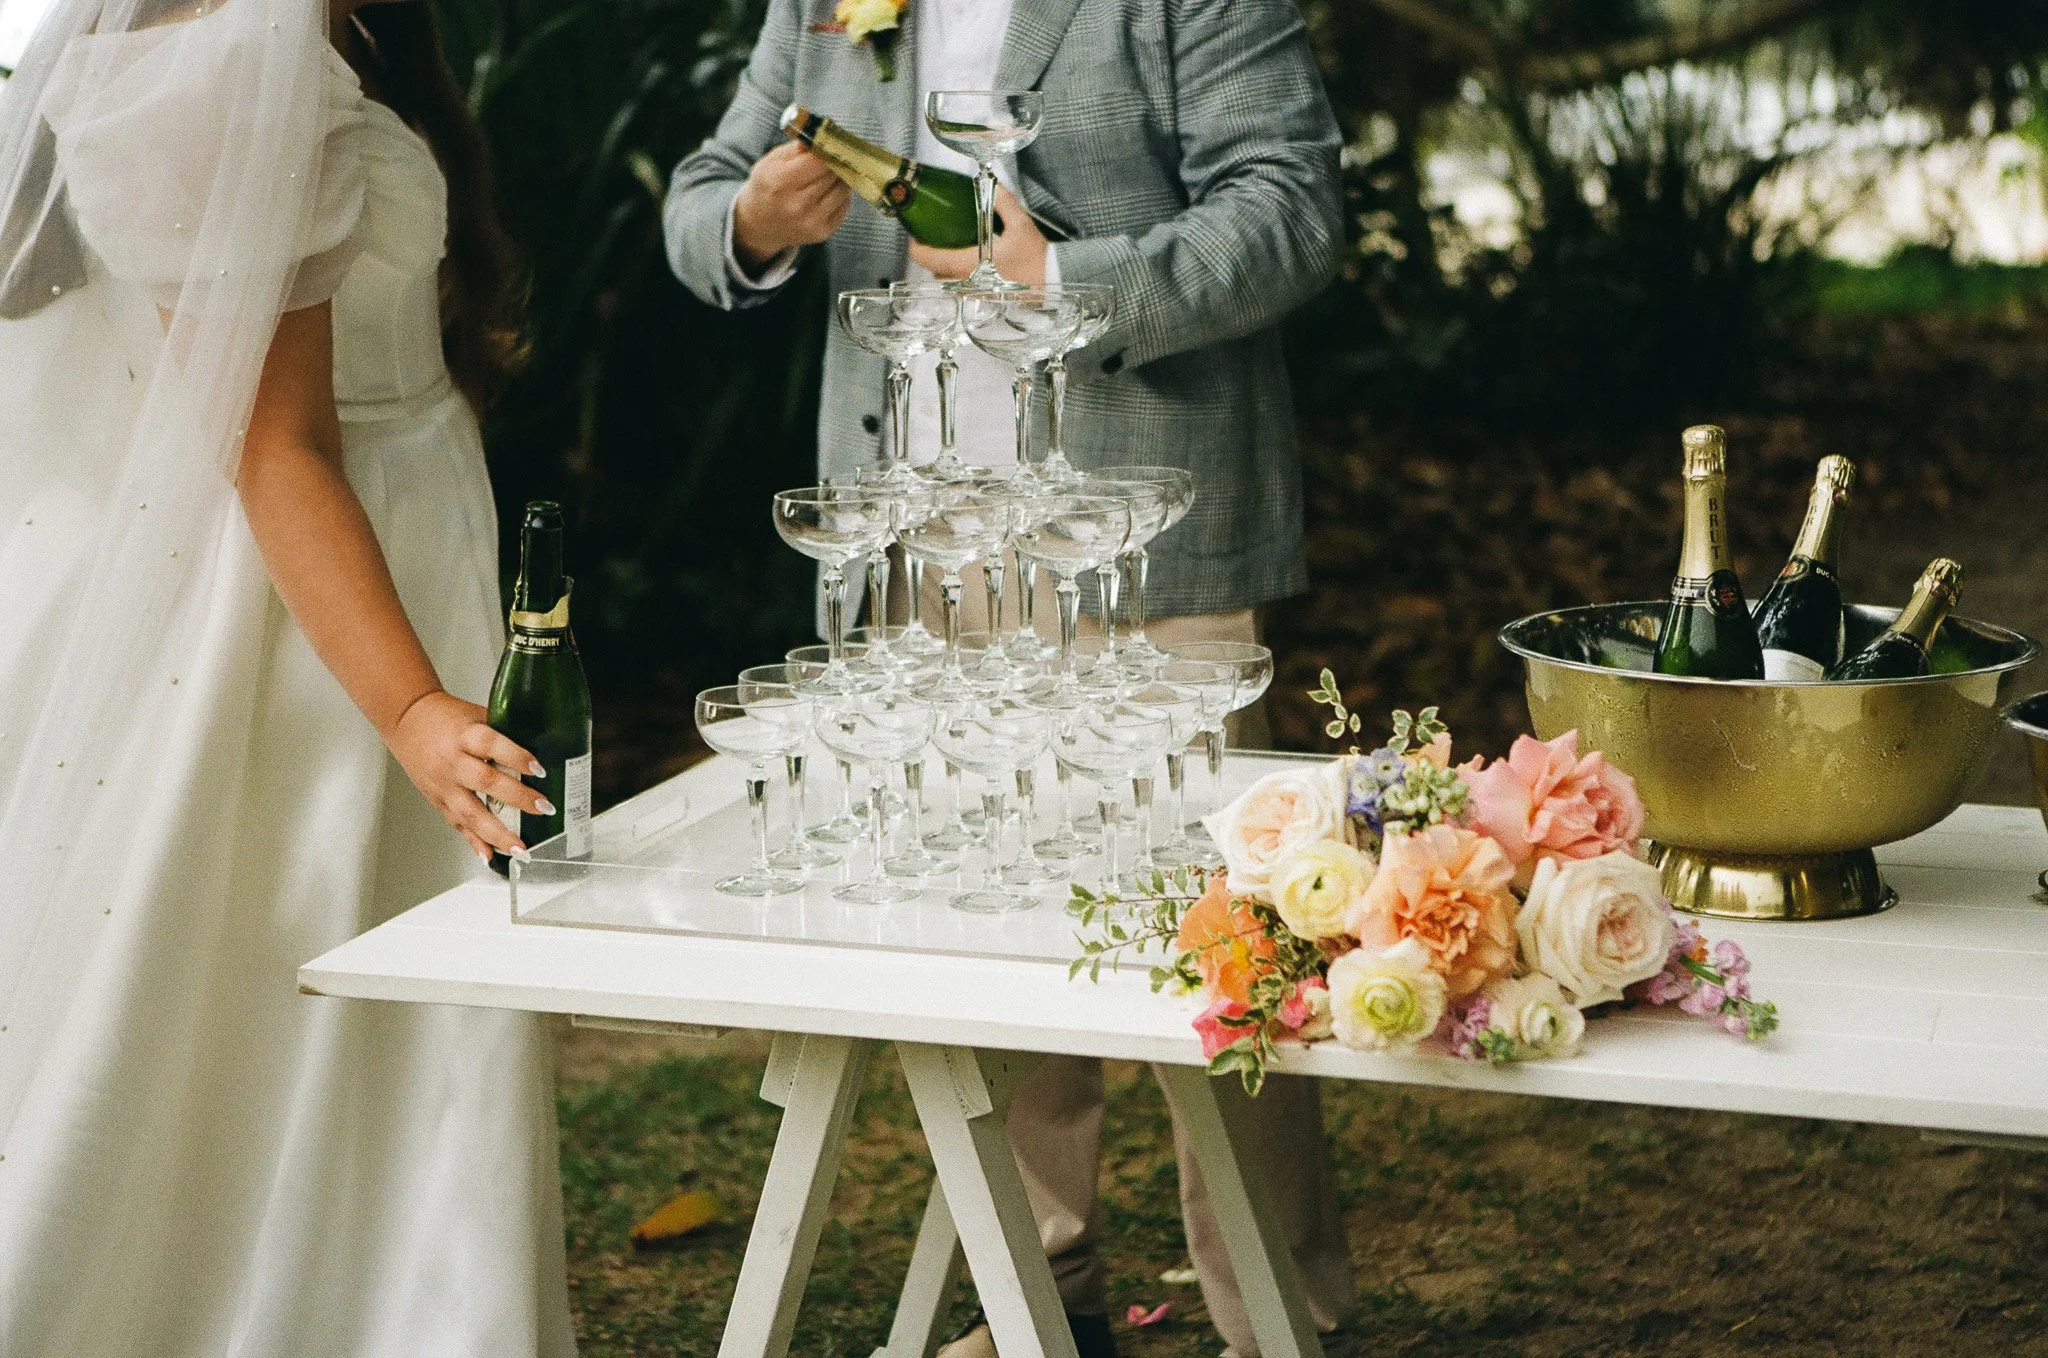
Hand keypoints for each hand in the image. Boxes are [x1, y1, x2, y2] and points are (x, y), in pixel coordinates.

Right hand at [388, 690, 547, 861]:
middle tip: (544, 808)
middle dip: (517, 797)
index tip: (540, 769)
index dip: (516, 757)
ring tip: (521, 848)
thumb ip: (505, 731)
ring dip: (497, 833)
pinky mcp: (437, 800)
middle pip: (485, 782)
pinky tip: (491, 856)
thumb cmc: (446, 717)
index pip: (491, 745)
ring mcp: (443, 784)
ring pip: (470, 812)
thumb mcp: (477, 715)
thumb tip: (544, 743)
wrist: (407, 721)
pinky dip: (474, 842)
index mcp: (464, 735)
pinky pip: (457, 825)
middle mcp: (452, 761)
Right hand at [732, 142, 851, 271]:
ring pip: (843, 190)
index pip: (819, 161)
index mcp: (781, 182)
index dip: (828, 150)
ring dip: (839, 179)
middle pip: (832, 174)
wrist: (759, 223)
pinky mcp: (822, 232)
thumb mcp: (772, 161)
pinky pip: (844, 206)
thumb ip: (797, 147)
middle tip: (830, 158)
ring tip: (827, 176)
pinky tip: (826, 193)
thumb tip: (822, 137)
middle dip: (834, 163)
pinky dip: (840, 196)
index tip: (831, 145)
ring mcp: (811, 222)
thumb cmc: (767, 186)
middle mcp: (797, 205)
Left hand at [909, 183, 1047, 285]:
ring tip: (951, 254)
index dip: (916, 249)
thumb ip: (1003, 201)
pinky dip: (959, 280)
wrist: (1054, 282)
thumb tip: (992, 182)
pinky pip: (963, 292)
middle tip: (934, 242)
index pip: (931, 259)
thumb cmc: (1036, 257)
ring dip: (944, 271)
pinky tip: (970, 267)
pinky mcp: (987, 299)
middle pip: (935, 274)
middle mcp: (969, 282)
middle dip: (932, 260)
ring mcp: (977, 294)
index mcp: (970, 263)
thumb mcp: (1021, 224)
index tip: (914, 238)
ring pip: (948, 286)